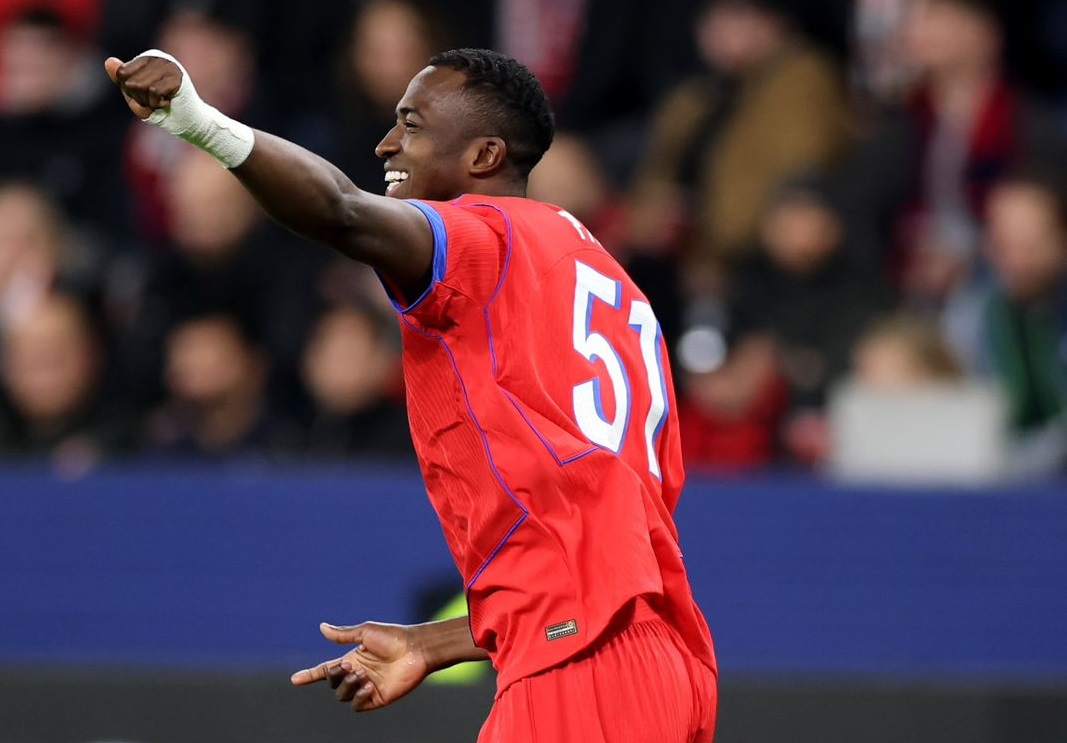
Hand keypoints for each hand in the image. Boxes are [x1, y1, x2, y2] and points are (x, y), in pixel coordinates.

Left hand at [104, 54, 182, 119]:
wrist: (189, 123)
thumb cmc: (161, 109)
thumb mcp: (135, 95)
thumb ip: (121, 79)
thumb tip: (109, 61)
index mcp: (147, 58)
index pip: (121, 73)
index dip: (130, 91)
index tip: (146, 95)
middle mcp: (158, 57)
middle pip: (130, 81)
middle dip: (139, 98)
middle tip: (155, 101)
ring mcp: (169, 65)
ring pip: (139, 85)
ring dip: (148, 102)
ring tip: (161, 102)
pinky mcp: (177, 77)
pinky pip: (153, 91)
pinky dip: (157, 104)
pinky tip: (168, 103)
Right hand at [290, 621, 431, 711]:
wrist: (415, 649)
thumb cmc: (393, 637)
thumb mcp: (365, 632)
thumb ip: (342, 634)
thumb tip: (322, 627)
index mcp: (353, 659)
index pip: (327, 670)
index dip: (310, 675)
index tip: (294, 679)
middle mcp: (358, 674)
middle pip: (332, 683)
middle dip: (335, 675)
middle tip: (351, 666)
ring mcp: (367, 687)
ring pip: (342, 695)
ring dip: (347, 686)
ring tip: (362, 676)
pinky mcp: (377, 698)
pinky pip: (357, 705)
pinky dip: (358, 697)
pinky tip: (368, 685)